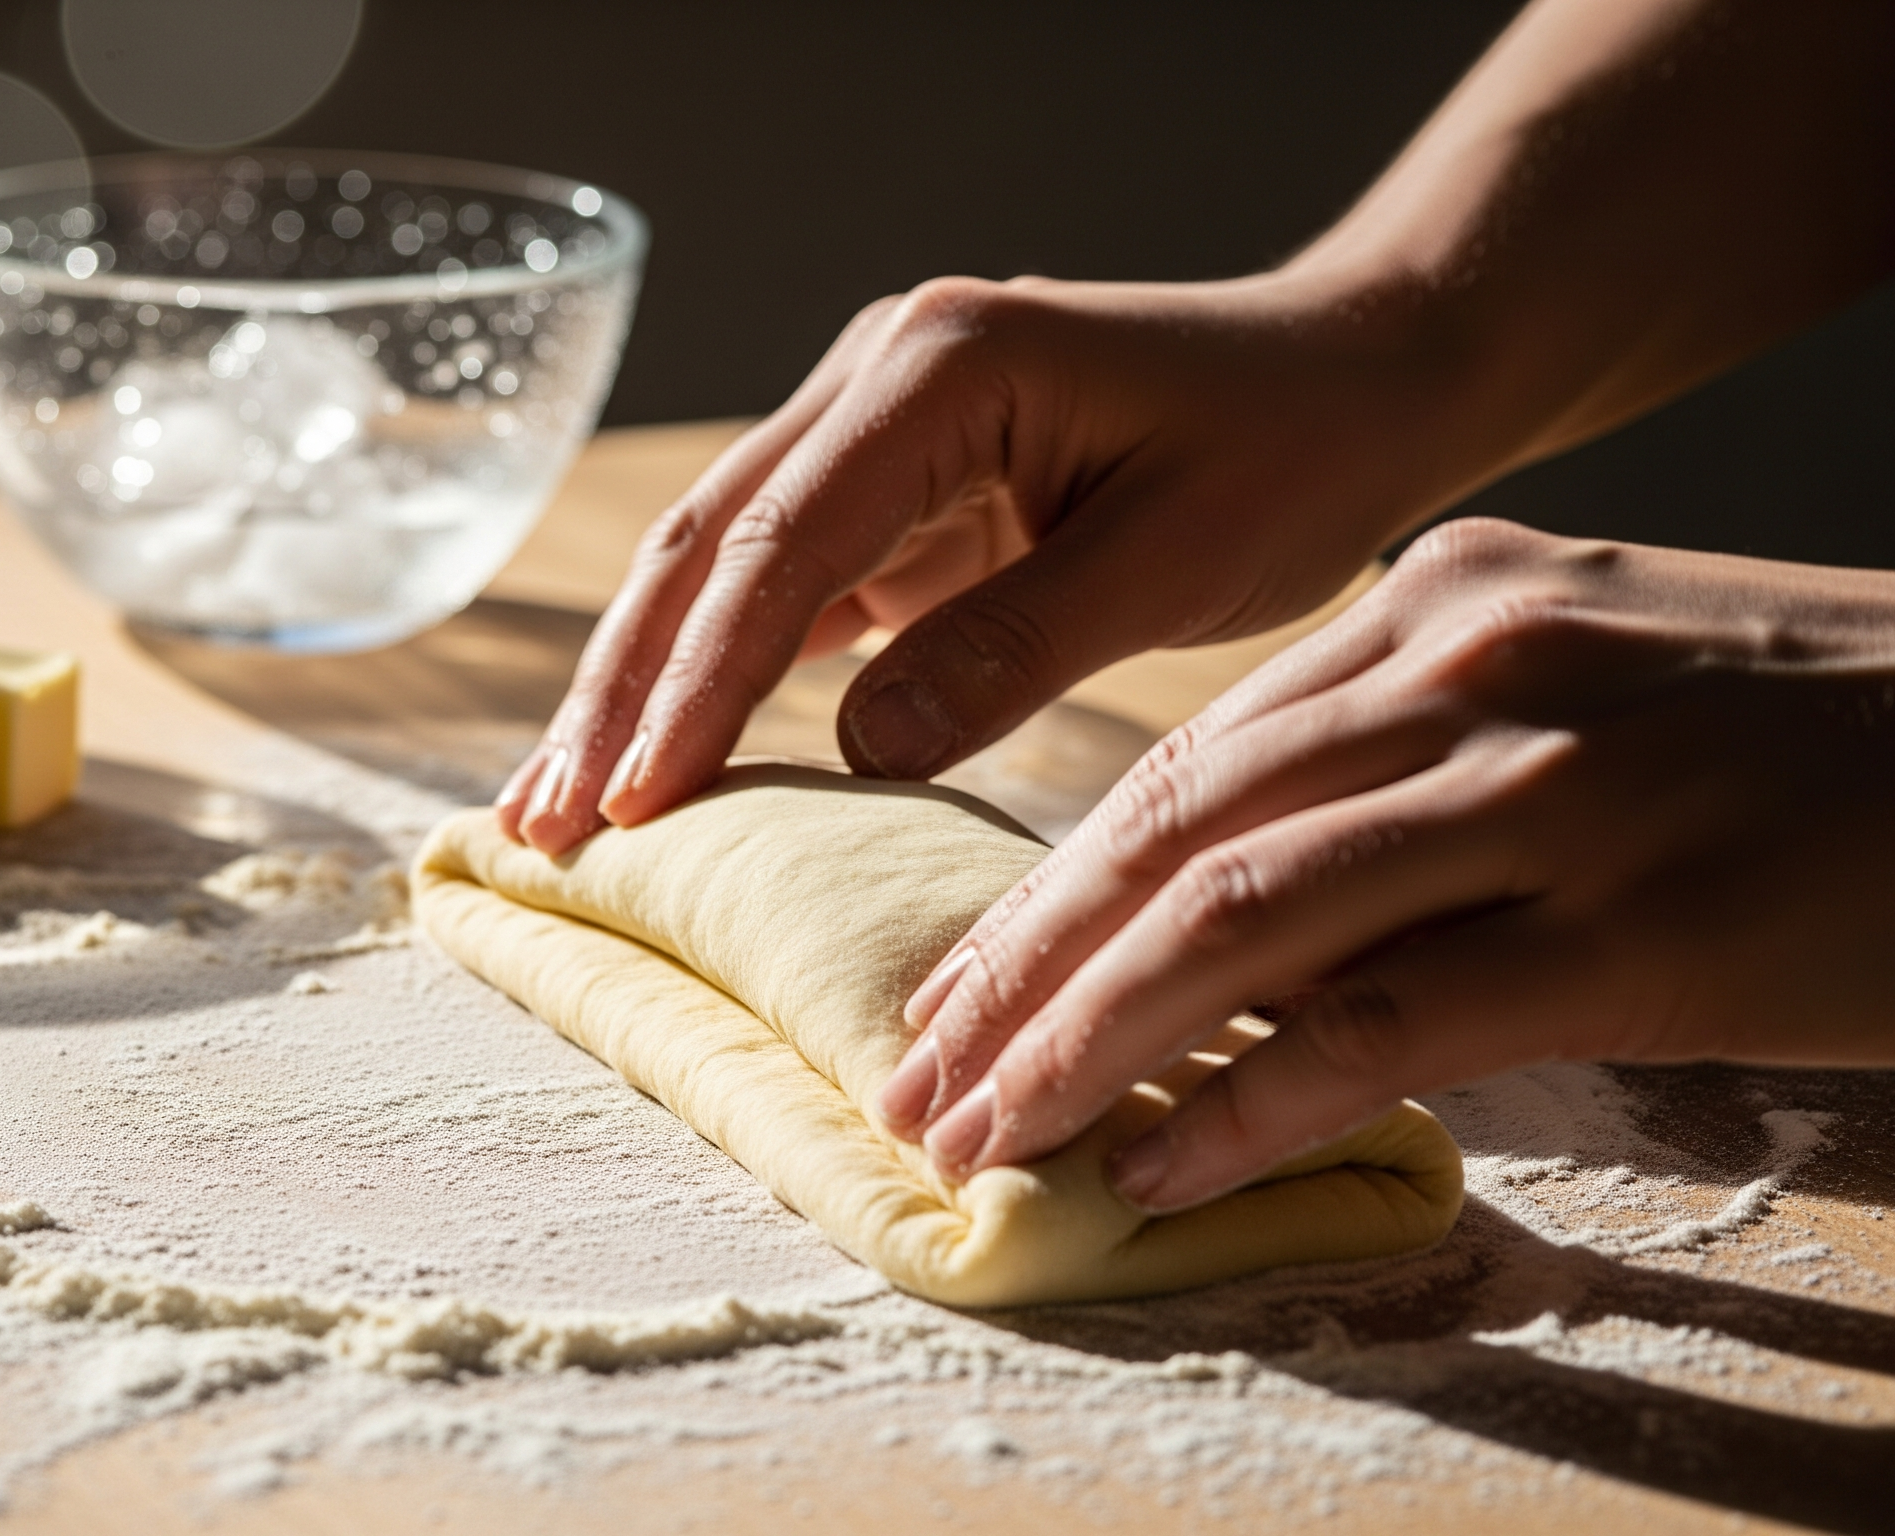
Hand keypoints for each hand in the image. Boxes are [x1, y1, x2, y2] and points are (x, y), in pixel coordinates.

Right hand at [495, 271, 1475, 853]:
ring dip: (634, 689)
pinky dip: (708, 678)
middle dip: (617, 693)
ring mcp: (871, 426)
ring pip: (714, 566)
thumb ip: (1017, 645)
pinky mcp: (887, 485)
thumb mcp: (1179, 557)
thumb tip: (859, 752)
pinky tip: (654, 764)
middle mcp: (879, 374)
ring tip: (553, 810)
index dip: (697, 682)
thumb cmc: (1293, 451)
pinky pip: (773, 588)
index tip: (636, 802)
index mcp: (944, 364)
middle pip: (706, 545)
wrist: (1352, 376)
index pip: (783, 541)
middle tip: (543, 826)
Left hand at [878, 519, 1894, 1211]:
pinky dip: (1255, 1095)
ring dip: (1091, 1038)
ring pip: (1248, 912)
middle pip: (1179, 829)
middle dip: (1024, 969)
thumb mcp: (1593, 680)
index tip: (958, 991)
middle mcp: (1472, 669)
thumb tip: (1252, 895)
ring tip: (990, 1133)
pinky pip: (1392, 1016)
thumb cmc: (1824, 734)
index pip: (1190, 759)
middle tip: (918, 1082)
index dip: (1048, 889)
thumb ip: (1423, 754)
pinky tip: (1162, 1158)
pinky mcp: (1646, 919)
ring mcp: (1558, 788)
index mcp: (1444, 606)